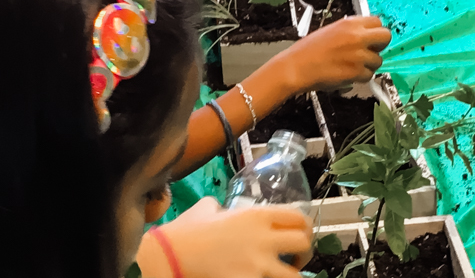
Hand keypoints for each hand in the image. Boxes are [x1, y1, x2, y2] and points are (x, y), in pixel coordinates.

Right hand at [139, 197, 311, 277]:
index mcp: (257, 215)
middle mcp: (263, 239)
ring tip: (283, 277)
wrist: (167, 257)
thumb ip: (220, 208)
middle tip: (295, 261)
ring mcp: (257, 265)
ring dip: (291, 276)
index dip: (304, 228)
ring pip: (295, 276)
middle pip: (304, 243)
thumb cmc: (184, 232)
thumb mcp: (206, 209)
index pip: (298, 217)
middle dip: (303, 254)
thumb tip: (218, 209)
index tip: (299, 236)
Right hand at [271, 15, 391, 94]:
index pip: (378, 22)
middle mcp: (357, 37)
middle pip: (386, 37)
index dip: (375, 32)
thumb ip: (350, 31)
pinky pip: (369, 75)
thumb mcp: (331, 30)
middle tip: (369, 52)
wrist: (295, 67)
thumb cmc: (308, 50)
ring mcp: (358, 55)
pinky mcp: (356, 72)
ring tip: (353, 66)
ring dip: (369, 65)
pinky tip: (348, 74)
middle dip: (380, 46)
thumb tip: (365, 34)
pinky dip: (361, 77)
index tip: (370, 39)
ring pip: (378, 60)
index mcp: (350, 24)